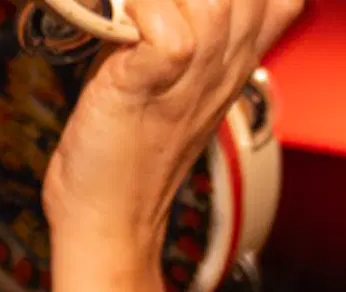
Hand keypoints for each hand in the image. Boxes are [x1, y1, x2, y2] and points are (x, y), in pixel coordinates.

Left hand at [40, 0, 300, 276]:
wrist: (107, 215)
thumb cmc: (126, 143)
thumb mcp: (175, 74)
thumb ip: (189, 29)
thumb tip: (169, 5)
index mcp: (238, 54)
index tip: (182, 9)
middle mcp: (228, 62)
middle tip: (149, 9)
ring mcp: (194, 78)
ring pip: (213, 2)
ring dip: (160, 0)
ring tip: (130, 15)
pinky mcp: (152, 87)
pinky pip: (168, 34)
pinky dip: (138, 18)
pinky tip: (119, 33)